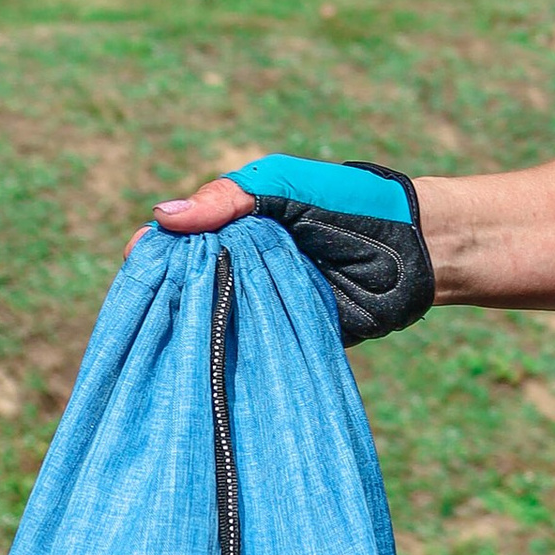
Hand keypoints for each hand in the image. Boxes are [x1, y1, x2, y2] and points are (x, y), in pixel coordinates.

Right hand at [154, 153, 433, 346]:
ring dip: (191, 330)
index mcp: (236, 226)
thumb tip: (161, 217)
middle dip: (166, 297)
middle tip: (142, 312)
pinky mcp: (281, 338)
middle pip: (188, 285)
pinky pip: (246, 350)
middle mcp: (241, 265)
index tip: (137, 264)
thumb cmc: (351, 205)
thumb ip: (228, 198)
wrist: (417, 250)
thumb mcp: (285, 187)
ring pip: (211, 320)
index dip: (155, 254)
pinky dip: (225, 357)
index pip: (180, 242)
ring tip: (162, 344)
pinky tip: (198, 367)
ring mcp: (260, 303)